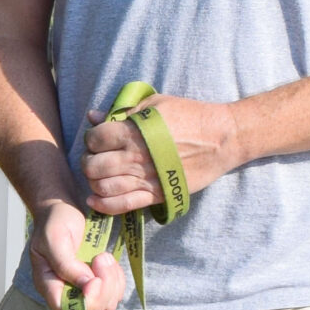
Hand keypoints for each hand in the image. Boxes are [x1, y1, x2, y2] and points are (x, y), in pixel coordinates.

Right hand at [30, 201, 125, 309]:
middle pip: (90, 309)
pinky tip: (109, 261)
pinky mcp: (98, 284)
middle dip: (103, 287)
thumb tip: (86, 285)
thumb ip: (67, 264)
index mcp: (48, 283)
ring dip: (112, 280)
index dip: (84, 301)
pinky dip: (118, 278)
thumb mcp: (55, 239)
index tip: (95, 280)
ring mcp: (83, 289)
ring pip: (106, 304)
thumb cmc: (55, 222)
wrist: (65, 210)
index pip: (64, 309)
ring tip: (103, 256)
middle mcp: (65, 291)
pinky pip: (115, 293)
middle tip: (101, 257)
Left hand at [83, 95, 239, 215]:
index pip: (95, 139)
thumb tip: (93, 116)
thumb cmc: (190, 115)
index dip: (90, 139)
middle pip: (94, 166)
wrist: (221, 138)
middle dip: (88, 162)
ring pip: (104, 187)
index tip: (96, 139)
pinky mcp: (156, 194)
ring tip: (98, 176)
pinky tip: (95, 200)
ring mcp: (145, 178)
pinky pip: (123, 205)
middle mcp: (135, 157)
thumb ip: (123, 112)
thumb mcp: (156, 104)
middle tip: (94, 159)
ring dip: (94, 183)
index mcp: (133, 132)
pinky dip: (103, 206)